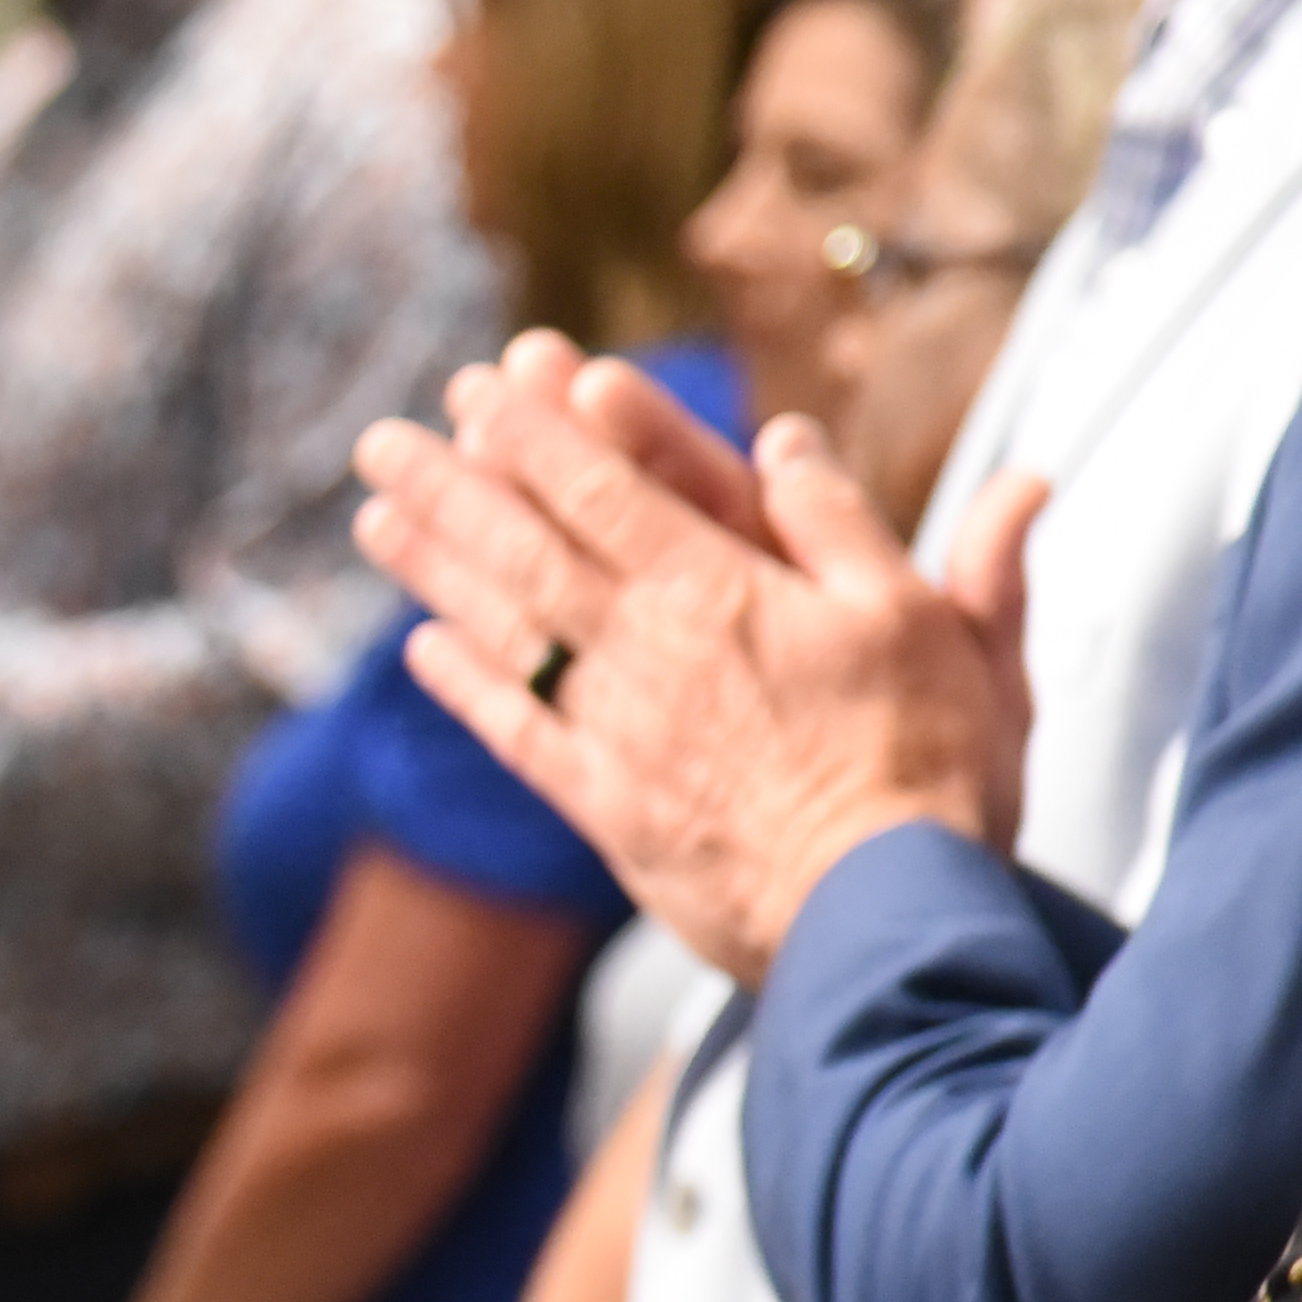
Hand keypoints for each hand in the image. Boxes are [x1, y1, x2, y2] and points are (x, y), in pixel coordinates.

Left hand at [347, 335, 1037, 983]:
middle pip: (529, 549)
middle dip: (452, 488)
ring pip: (507, 629)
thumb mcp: (927, 620)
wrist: (884, 915)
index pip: (606, 491)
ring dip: (436, 570)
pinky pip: (520, 733)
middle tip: (382, 442)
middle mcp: (650, 652)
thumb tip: (790, 438)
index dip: (533, 434)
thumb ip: (846, 525)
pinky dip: (468, 686)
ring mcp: (618, 730)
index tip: (477, 386)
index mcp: (724, 593)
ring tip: (374, 518)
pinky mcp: (607, 807)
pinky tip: (425, 646)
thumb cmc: (925, 768)